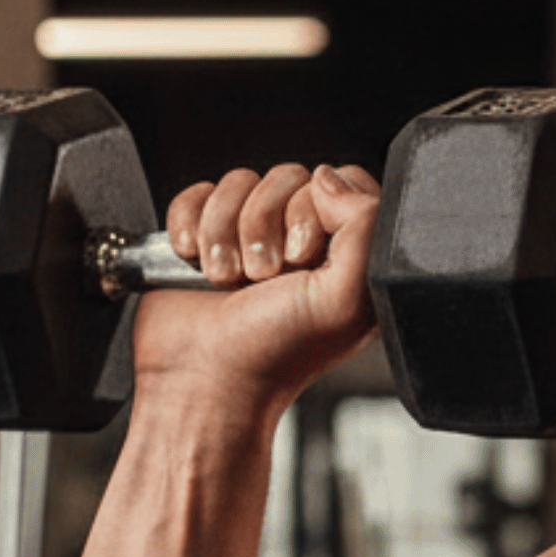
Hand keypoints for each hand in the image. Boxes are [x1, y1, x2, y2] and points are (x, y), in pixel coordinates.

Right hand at [133, 160, 382, 416]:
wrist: (202, 379)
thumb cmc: (275, 352)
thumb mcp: (345, 299)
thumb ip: (364, 229)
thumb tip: (328, 177)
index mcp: (348, 258)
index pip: (345, 184)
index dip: (318, 208)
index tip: (303, 255)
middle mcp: (304, 245)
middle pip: (289, 177)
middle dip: (265, 224)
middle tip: (262, 276)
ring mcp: (252, 238)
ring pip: (241, 182)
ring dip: (225, 231)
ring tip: (228, 279)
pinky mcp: (204, 235)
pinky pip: (199, 192)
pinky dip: (191, 223)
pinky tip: (195, 264)